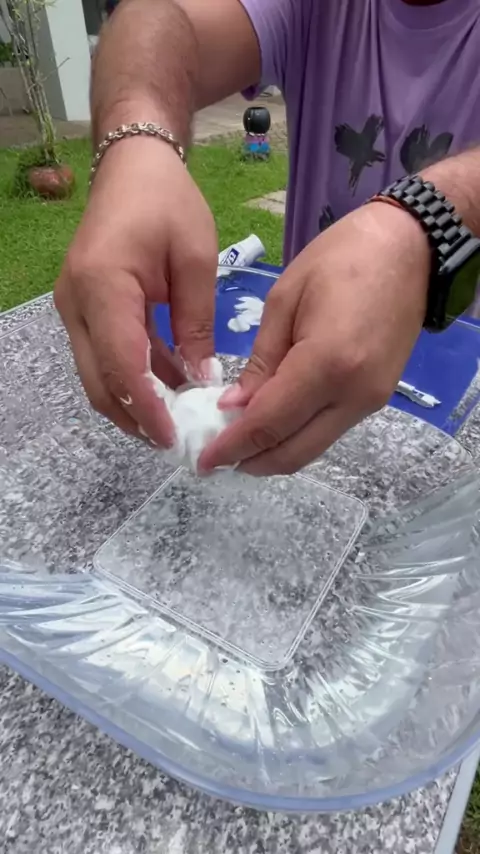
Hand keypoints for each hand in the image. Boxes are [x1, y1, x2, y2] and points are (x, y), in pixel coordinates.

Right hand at [54, 137, 217, 445]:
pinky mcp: (82, 308)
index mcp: (103, 286)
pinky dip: (133, 376)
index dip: (147, 408)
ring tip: (179, 419)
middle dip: (136, 417)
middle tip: (177, 440)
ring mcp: (73, 307)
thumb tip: (203, 380)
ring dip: (135, 400)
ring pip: (98, 374)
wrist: (132, 165)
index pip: (121, 365)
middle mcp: (75, 303)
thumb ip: (196, 324)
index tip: (174, 437)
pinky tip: (170, 386)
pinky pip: (103, 355)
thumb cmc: (168, 202)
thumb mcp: (196, 261)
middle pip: (99, 381)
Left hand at [199, 203, 429, 475]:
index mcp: (326, 363)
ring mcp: (370, 401)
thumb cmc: (341, 257)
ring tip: (238, 445)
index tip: (202, 459)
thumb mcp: (284, 301)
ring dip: (274, 454)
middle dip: (251, 462)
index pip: (269, 423)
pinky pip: (329, 430)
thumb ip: (261, 360)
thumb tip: (235, 406)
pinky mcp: (378, 398)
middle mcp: (353, 395)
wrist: (410, 248)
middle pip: (294, 452)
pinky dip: (297, 436)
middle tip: (216, 460)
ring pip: (313, 448)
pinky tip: (273, 425)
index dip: (232, 446)